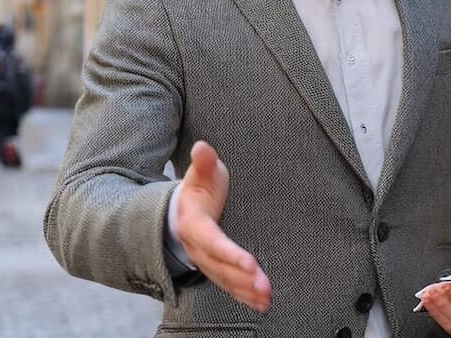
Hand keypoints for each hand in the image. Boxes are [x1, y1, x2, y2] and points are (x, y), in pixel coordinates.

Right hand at [176, 140, 270, 311]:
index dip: (230, 254)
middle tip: (266, 287)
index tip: (251, 263)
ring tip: (267, 299)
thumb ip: (203, 162)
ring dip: (245, 292)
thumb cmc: (199, 188)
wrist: (183, 209)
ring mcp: (206, 261)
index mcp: (194, 225)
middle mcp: (198, 248)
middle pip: (220, 268)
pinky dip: (244, 297)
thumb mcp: (200, 173)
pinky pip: (229, 286)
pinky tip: (262, 304)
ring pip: (225, 281)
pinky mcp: (216, 268)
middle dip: (243, 279)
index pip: (213, 242)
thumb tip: (202, 146)